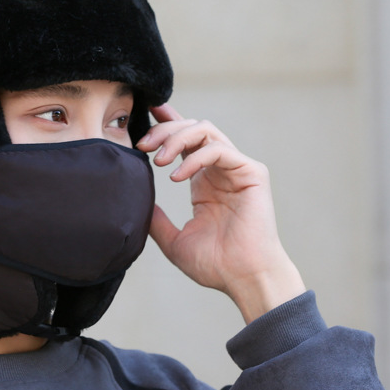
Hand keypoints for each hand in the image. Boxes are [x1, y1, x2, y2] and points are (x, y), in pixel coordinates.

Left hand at [136, 104, 305, 322]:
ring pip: (205, 130)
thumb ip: (156, 220)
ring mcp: (237, 169)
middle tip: (142, 145)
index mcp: (203, 180)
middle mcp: (220, 170)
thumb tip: (137, 204)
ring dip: (177, 138)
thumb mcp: (174, 240)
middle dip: (164, 129)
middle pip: (192, 128)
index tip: (147, 110)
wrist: (243, 279)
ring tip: (157, 160)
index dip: (168, 121)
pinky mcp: (251, 173)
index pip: (186, 140)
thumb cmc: (215, 264)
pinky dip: (195, 158)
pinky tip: (176, 176)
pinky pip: (220, 149)